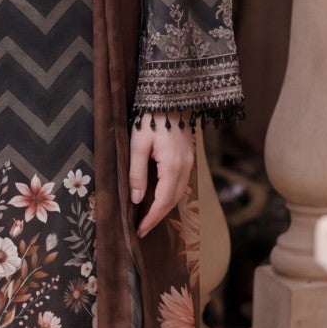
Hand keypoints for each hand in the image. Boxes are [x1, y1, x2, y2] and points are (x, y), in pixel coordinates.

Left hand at [128, 110, 195, 237]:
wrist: (169, 97)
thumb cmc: (150, 117)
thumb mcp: (137, 145)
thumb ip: (137, 173)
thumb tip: (136, 200)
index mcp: (173, 166)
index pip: (163, 200)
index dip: (151, 218)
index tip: (139, 231)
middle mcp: (186, 167)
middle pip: (173, 200)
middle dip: (157, 216)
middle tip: (141, 229)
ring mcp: (190, 162)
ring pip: (178, 192)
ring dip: (164, 206)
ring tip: (148, 217)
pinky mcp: (189, 157)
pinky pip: (181, 182)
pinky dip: (170, 194)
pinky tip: (158, 197)